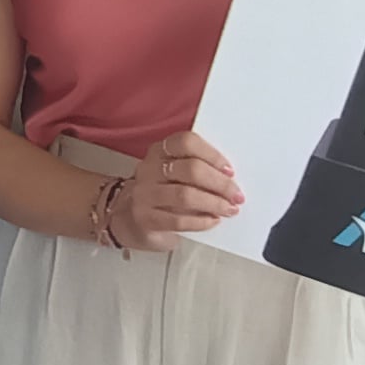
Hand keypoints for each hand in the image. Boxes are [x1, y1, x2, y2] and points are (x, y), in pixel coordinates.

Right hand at [111, 131, 243, 252]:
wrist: (128, 218)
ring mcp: (144, 193)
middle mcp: (149, 169)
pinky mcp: (145, 218)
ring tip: (228, 210)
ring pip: (185, 195)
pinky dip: (201, 222)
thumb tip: (230, 179)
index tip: (230, 171)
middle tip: (236, 195)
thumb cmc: (162, 194)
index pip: (186, 142)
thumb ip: (197, 169)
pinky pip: (178, 220)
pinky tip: (212, 221)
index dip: (212, 155)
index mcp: (160, 151)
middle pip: (190, 169)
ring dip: (213, 203)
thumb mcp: (175, 174)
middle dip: (219, 183)